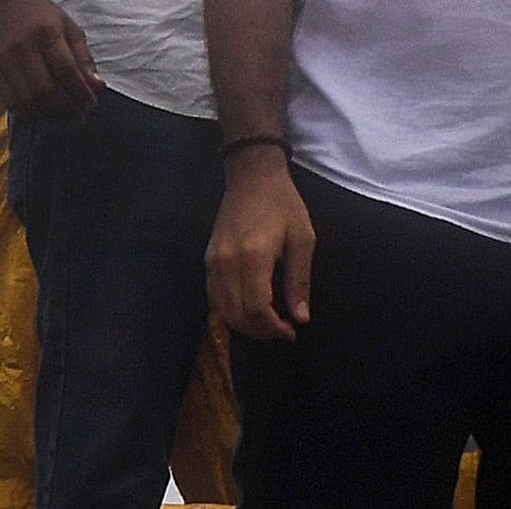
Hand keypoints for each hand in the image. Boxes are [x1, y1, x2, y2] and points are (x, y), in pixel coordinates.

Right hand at [0, 0, 102, 121]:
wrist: (7, 2)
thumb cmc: (44, 15)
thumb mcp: (70, 28)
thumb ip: (83, 58)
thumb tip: (96, 86)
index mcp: (47, 33)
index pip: (65, 70)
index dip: (80, 92)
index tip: (92, 105)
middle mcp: (23, 48)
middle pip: (43, 89)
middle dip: (64, 108)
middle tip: (78, 116)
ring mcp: (5, 60)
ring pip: (25, 99)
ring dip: (46, 114)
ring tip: (62, 116)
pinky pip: (8, 100)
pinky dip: (27, 111)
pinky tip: (41, 111)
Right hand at [207, 150, 315, 339]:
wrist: (252, 178)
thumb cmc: (283, 205)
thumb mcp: (303, 239)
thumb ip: (299, 280)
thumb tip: (301, 317)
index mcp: (253, 257)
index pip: (256, 309)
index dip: (273, 328)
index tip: (291, 332)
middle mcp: (227, 264)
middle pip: (237, 315)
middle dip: (260, 331)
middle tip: (282, 332)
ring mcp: (213, 263)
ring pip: (222, 311)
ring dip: (245, 325)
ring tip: (268, 325)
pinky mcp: (207, 261)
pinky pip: (214, 298)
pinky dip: (230, 312)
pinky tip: (249, 311)